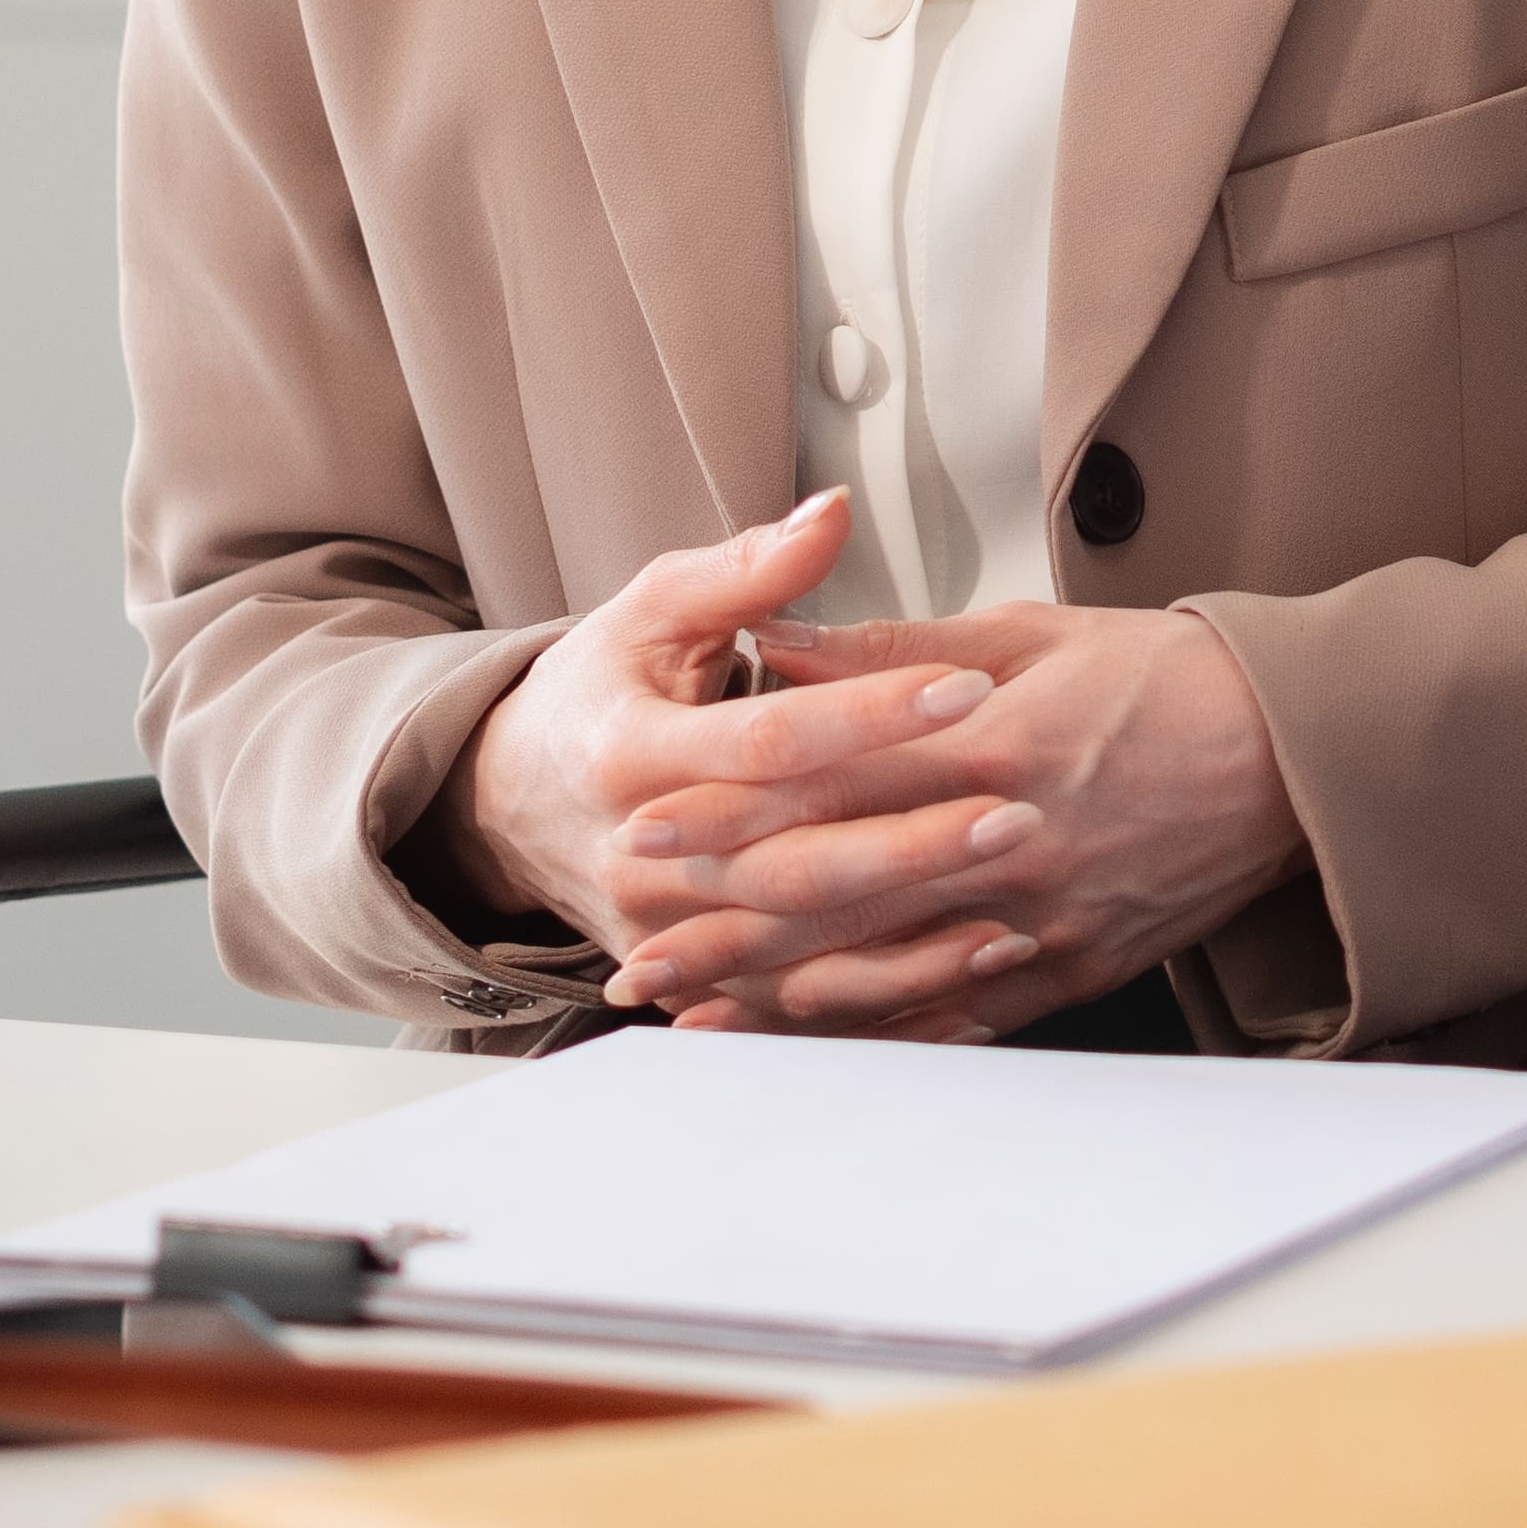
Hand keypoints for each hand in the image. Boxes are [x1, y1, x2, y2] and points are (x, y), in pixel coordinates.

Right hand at [434, 492, 1047, 997]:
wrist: (508, 799)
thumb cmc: (603, 690)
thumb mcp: (654, 609)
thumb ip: (747, 570)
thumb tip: (831, 514)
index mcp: (630, 753)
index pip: (766, 741)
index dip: (868, 716)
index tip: (967, 689)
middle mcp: (639, 859)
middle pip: (791, 864)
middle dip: (911, 844)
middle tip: (1018, 816)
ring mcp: (662, 934)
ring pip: (799, 955)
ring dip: (909, 946)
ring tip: (1014, 921)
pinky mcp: (688, 984)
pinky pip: (793, 1013)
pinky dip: (880, 1012)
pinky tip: (961, 997)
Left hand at [633, 596, 1310, 1034]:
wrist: (1291, 754)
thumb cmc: (1164, 679)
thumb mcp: (1028, 632)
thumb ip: (892, 645)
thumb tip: (778, 640)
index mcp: (989, 739)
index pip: (827, 781)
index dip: (724, 810)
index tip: (645, 826)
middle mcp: (1005, 839)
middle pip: (835, 889)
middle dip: (720, 922)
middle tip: (635, 941)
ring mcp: (1039, 916)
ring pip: (883, 969)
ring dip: (774, 995)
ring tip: (690, 1008)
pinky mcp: (1071, 967)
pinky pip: (955, 1015)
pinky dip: (871, 1035)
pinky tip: (805, 1043)